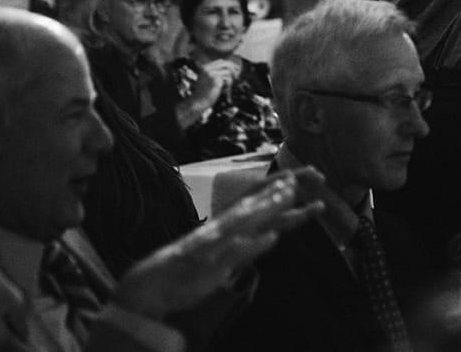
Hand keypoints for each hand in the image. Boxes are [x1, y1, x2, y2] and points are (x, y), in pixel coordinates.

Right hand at [112, 168, 325, 318]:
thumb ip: (244, 239)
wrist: (152, 283)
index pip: (254, 199)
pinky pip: (235, 252)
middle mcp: (222, 227)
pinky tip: (272, 237)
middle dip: (282, 190)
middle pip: (255, 203)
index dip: (277, 187)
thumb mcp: (220, 250)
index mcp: (224, 223)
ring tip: (290, 193)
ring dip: (268, 206)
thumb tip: (272, 232)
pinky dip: (254, 244)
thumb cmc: (187, 267)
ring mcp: (217, 243)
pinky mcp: (211, 263)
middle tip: (308, 176)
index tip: (301, 178)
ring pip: (246, 220)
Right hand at [202, 58, 241, 89]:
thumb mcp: (208, 79)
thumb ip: (215, 72)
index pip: (220, 61)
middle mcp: (207, 68)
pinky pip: (228, 78)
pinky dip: (229, 83)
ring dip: (230, 79)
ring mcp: (211, 73)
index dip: (230, 64)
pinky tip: (225, 89)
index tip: (236, 69)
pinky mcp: (215, 80)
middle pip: (225, 63)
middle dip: (234, 67)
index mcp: (205, 67)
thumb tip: (229, 68)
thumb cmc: (205, 92)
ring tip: (227, 86)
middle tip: (237, 75)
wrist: (199, 101)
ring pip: (228, 71)